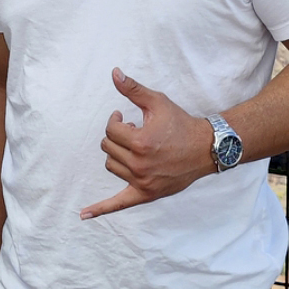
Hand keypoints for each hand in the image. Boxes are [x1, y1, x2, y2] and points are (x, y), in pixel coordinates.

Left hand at [80, 68, 210, 218]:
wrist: (205, 149)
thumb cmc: (180, 124)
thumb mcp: (157, 102)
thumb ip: (133, 89)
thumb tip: (113, 73)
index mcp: (140, 143)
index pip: (110, 130)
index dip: (116, 120)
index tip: (126, 117)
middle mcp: (140, 165)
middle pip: (108, 147)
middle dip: (118, 136)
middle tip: (135, 132)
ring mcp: (142, 182)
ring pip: (111, 165)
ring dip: (118, 155)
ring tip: (136, 148)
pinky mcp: (146, 194)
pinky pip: (118, 203)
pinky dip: (101, 209)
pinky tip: (83, 215)